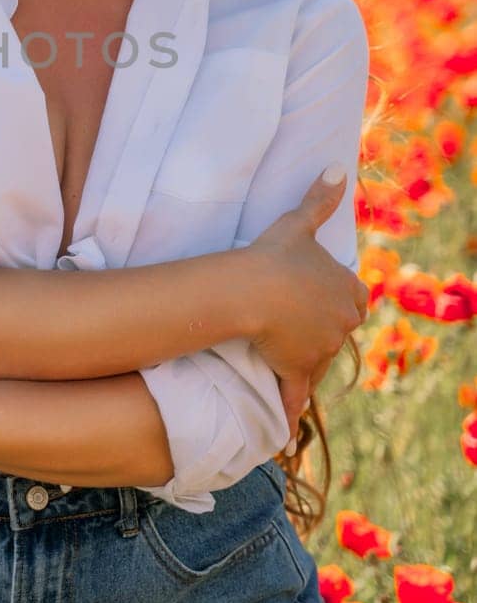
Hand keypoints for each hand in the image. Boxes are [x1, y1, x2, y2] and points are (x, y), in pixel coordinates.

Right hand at [242, 164, 368, 445]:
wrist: (251, 289)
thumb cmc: (275, 255)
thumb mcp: (298, 224)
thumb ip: (320, 199)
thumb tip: (337, 167)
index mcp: (346, 290)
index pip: (351, 300)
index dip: (333, 300)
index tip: (312, 299)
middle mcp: (341, 322)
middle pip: (335, 332)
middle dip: (318, 331)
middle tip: (289, 324)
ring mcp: (321, 349)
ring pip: (315, 360)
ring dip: (300, 361)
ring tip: (275, 354)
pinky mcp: (298, 369)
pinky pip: (296, 394)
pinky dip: (290, 412)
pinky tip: (283, 435)